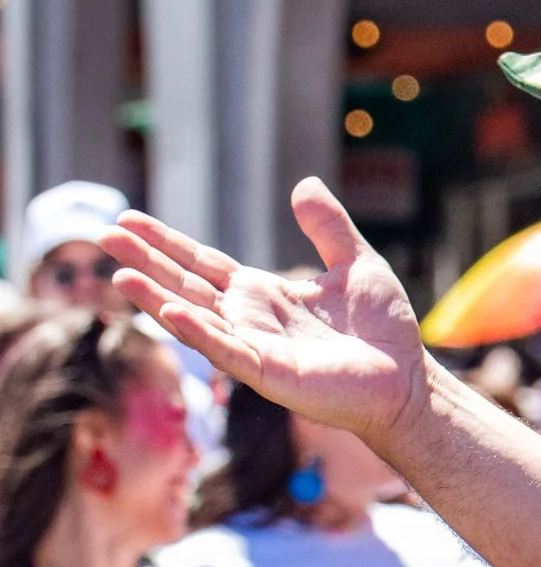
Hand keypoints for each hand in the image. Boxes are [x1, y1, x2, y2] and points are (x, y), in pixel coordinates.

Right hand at [104, 184, 430, 455]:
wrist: (410, 381)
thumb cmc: (384, 331)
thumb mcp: (357, 264)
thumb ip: (328, 228)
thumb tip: (304, 184)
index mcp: (263, 295)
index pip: (203, 264)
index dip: (166, 243)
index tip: (130, 221)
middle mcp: (250, 321)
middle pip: (187, 285)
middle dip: (146, 262)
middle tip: (104, 235)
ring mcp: (257, 349)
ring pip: (197, 319)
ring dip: (158, 298)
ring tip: (120, 274)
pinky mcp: (273, 374)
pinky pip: (229, 352)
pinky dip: (200, 332)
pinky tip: (173, 312)